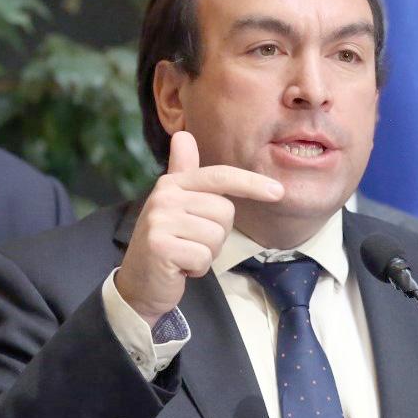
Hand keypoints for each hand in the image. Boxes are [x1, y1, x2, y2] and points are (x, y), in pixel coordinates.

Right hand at [115, 131, 283, 326]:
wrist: (139, 283)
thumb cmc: (168, 242)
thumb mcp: (176, 204)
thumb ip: (183, 171)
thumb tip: (183, 134)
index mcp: (172, 184)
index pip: (220, 176)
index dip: (251, 183)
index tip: (278, 192)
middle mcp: (164, 197)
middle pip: (224, 211)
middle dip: (217, 234)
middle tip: (192, 242)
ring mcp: (160, 221)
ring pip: (216, 236)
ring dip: (207, 253)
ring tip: (185, 254)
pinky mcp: (160, 246)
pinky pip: (203, 256)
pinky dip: (197, 268)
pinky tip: (180, 268)